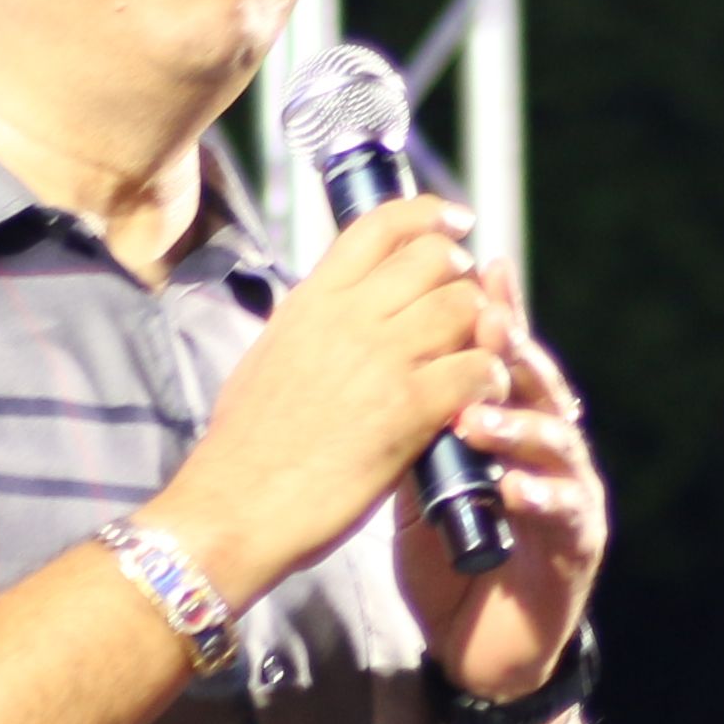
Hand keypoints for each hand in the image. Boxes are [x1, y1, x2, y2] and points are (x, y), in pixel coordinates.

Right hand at [152, 193, 500, 599]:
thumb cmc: (244, 449)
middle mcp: (348, 318)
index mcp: (311, 302)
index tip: (455, 224)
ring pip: (465, 306)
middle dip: (463, 277)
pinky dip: (490, 378)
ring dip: (484, 329)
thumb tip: (323, 310)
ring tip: (478, 358)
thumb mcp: (268, 359)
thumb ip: (307, 325)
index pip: (378, 226)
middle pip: (435, 259)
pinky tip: (479, 399)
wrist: (233, 508)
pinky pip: (478, 368)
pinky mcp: (409, 409)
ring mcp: (381, 360)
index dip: (427, 216)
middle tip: (469, 309)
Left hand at [404, 305, 607, 698]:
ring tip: (477, 417)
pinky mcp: (576, 548)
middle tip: (484, 323)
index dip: (498, 314)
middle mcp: (550, 452)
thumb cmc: (453, 563)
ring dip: (517, 426)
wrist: (478, 650)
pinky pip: (563, 515)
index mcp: (515, 428)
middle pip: (541, 386)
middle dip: (515, 353)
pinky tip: (514, 488)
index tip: (473, 270)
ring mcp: (571, 497)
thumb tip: (383, 364)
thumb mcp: (422, 486)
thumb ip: (416, 429)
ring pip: (556, 444)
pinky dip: (539, 498)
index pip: (509, 360)